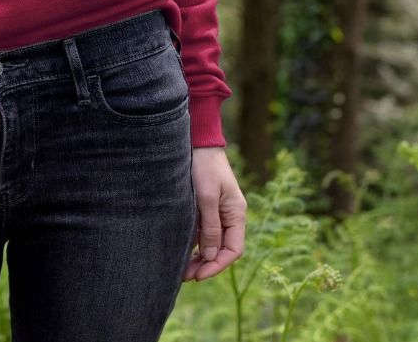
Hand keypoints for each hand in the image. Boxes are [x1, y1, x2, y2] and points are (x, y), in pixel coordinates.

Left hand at [183, 146, 246, 281]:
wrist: (198, 141)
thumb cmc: (204, 166)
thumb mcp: (206, 197)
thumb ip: (210, 227)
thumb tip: (211, 256)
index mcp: (237, 214)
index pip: (233, 250)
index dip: (218, 265)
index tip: (200, 275)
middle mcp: (230, 216)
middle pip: (222, 249)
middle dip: (206, 264)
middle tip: (185, 276)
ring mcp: (218, 212)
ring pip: (211, 242)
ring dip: (198, 256)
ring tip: (180, 269)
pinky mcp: (205, 207)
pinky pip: (202, 231)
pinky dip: (193, 243)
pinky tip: (180, 250)